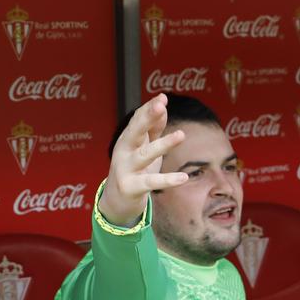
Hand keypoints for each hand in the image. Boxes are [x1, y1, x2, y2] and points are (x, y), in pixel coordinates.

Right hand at [99, 94, 186, 225]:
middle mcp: (124, 152)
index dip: (149, 108)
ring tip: (181, 135)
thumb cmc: (134, 170)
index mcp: (127, 139)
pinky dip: (167, 180)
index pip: (137, 119)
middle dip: (147, 117)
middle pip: (135, 131)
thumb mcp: (143, 148)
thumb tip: (163, 108)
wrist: (116, 201)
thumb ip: (153, 129)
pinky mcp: (131, 187)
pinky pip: (151, 183)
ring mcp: (126, 169)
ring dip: (163, 144)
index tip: (163, 97)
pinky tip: (183, 178)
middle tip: (160, 105)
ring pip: (145, 155)